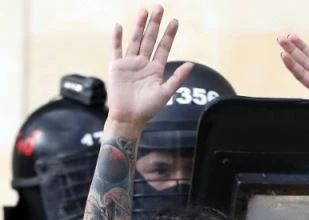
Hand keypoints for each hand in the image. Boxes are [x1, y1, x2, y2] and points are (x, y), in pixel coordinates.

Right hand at [107, 5, 192, 129]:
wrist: (129, 119)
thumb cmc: (148, 109)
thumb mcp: (166, 93)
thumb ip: (177, 78)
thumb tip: (191, 64)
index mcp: (155, 69)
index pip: (163, 48)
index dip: (169, 35)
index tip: (175, 21)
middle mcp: (143, 64)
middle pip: (150, 39)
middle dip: (155, 24)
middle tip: (159, 7)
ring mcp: (129, 64)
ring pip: (135, 40)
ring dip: (139, 26)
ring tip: (144, 11)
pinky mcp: (116, 67)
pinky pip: (116, 49)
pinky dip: (117, 38)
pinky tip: (119, 26)